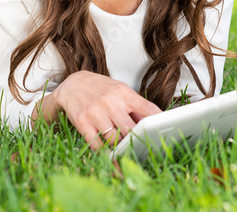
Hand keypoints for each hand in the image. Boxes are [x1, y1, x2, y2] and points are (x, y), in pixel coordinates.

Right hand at [32, 71, 161, 150]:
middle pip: (131, 129)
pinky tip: (109, 152)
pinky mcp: (82, 123)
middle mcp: (110, 101)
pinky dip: (105, 152)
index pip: (147, 108)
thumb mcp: (120, 90)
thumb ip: (135, 106)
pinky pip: (97, 144)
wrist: (72, 84)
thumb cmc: (100, 89)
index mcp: (123, 92)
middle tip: (143, 147)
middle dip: (137, 140)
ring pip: (114, 139)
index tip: (164, 131)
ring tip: (125, 149)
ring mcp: (95, 112)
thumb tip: (154, 121)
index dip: (158, 121)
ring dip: (121, 147)